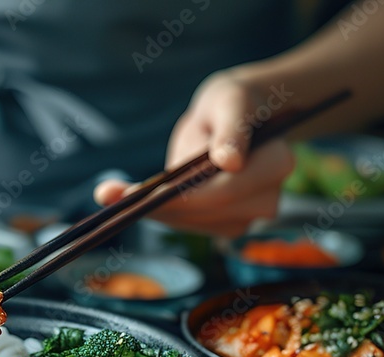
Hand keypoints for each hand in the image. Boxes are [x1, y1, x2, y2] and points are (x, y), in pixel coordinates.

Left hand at [94, 70, 294, 236]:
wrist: (230, 119)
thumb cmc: (233, 103)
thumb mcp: (231, 103)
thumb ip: (232, 130)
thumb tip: (230, 162)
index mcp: (276, 164)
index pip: (225, 190)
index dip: (181, 195)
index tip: (136, 194)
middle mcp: (266, 199)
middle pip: (205, 213)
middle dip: (158, 205)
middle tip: (108, 194)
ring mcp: (246, 218)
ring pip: (190, 223)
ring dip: (153, 210)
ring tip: (111, 193)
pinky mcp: (224, 226)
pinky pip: (185, 224)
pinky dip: (157, 213)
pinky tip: (131, 199)